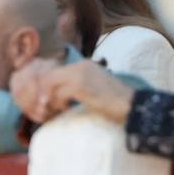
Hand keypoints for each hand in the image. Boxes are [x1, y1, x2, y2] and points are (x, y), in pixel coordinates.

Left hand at [11, 54, 135, 124]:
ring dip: (50, 99)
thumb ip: (76, 87)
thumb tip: (56, 95)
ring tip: (55, 110)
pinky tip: (67, 109)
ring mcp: (81, 74)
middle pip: (49, 75)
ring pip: (51, 84)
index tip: (45, 100)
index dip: (46, 86)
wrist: (131, 105)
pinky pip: (59, 94)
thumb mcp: (93, 89)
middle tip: (44, 107)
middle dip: (42, 92)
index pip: (54, 70)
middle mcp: (82, 65)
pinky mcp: (82, 86)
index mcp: (84, 65)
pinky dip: (59, 104)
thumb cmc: (114, 102)